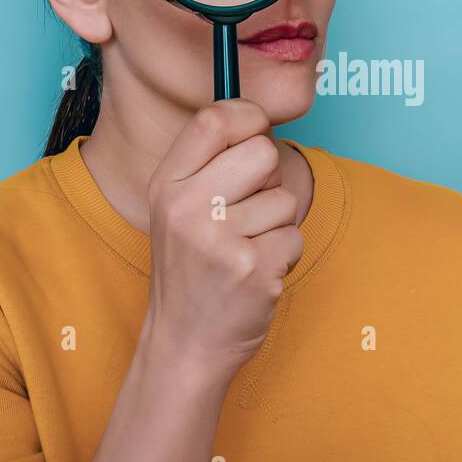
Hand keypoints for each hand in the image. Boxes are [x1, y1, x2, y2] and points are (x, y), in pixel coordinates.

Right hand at [143, 99, 303, 382]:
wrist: (185, 344)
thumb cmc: (192, 270)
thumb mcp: (178, 210)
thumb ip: (209, 165)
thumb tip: (259, 120)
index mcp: (166, 185)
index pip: (213, 119)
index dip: (248, 117)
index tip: (256, 131)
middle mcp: (187, 208)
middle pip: (263, 152)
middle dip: (269, 179)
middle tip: (248, 211)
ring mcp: (219, 239)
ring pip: (285, 199)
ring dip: (277, 224)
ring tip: (246, 250)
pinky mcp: (253, 268)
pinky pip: (295, 236)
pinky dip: (285, 254)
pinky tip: (257, 272)